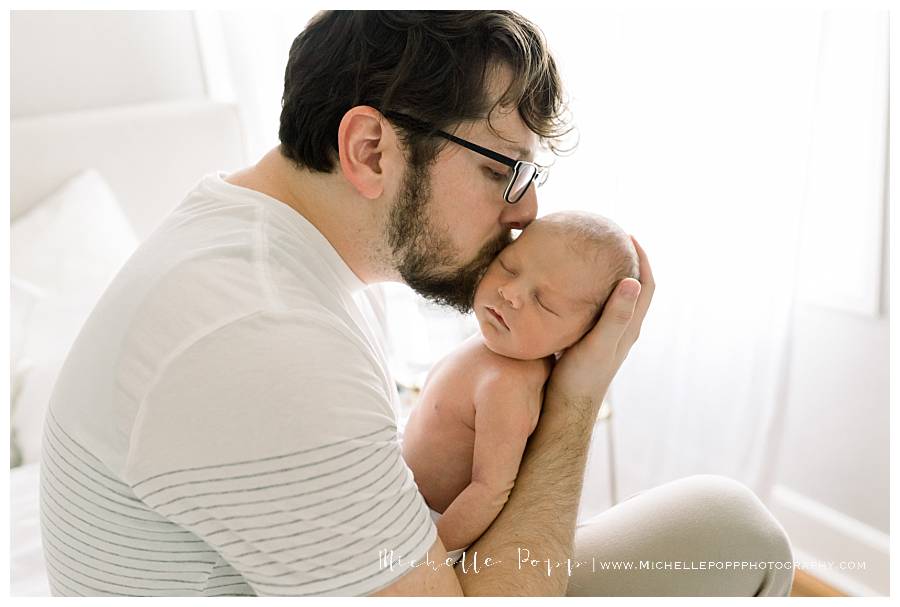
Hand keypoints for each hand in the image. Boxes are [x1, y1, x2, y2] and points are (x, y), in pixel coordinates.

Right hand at [545, 236, 654, 413]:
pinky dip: (593, 291)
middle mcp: (623, 329)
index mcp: (630, 326)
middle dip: (628, 262)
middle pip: (634, 288)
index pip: (646, 285)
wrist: (567, 406)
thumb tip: (633, 281)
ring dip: (611, 276)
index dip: (643, 258)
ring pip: (615, 298)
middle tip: (611, 240)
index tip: (628, 235)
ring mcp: (608, 336)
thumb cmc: (581, 376)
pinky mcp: (591, 341)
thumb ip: (616, 315)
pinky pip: (598, 308)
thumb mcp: (599, 343)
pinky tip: (573, 287)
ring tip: (594, 257)